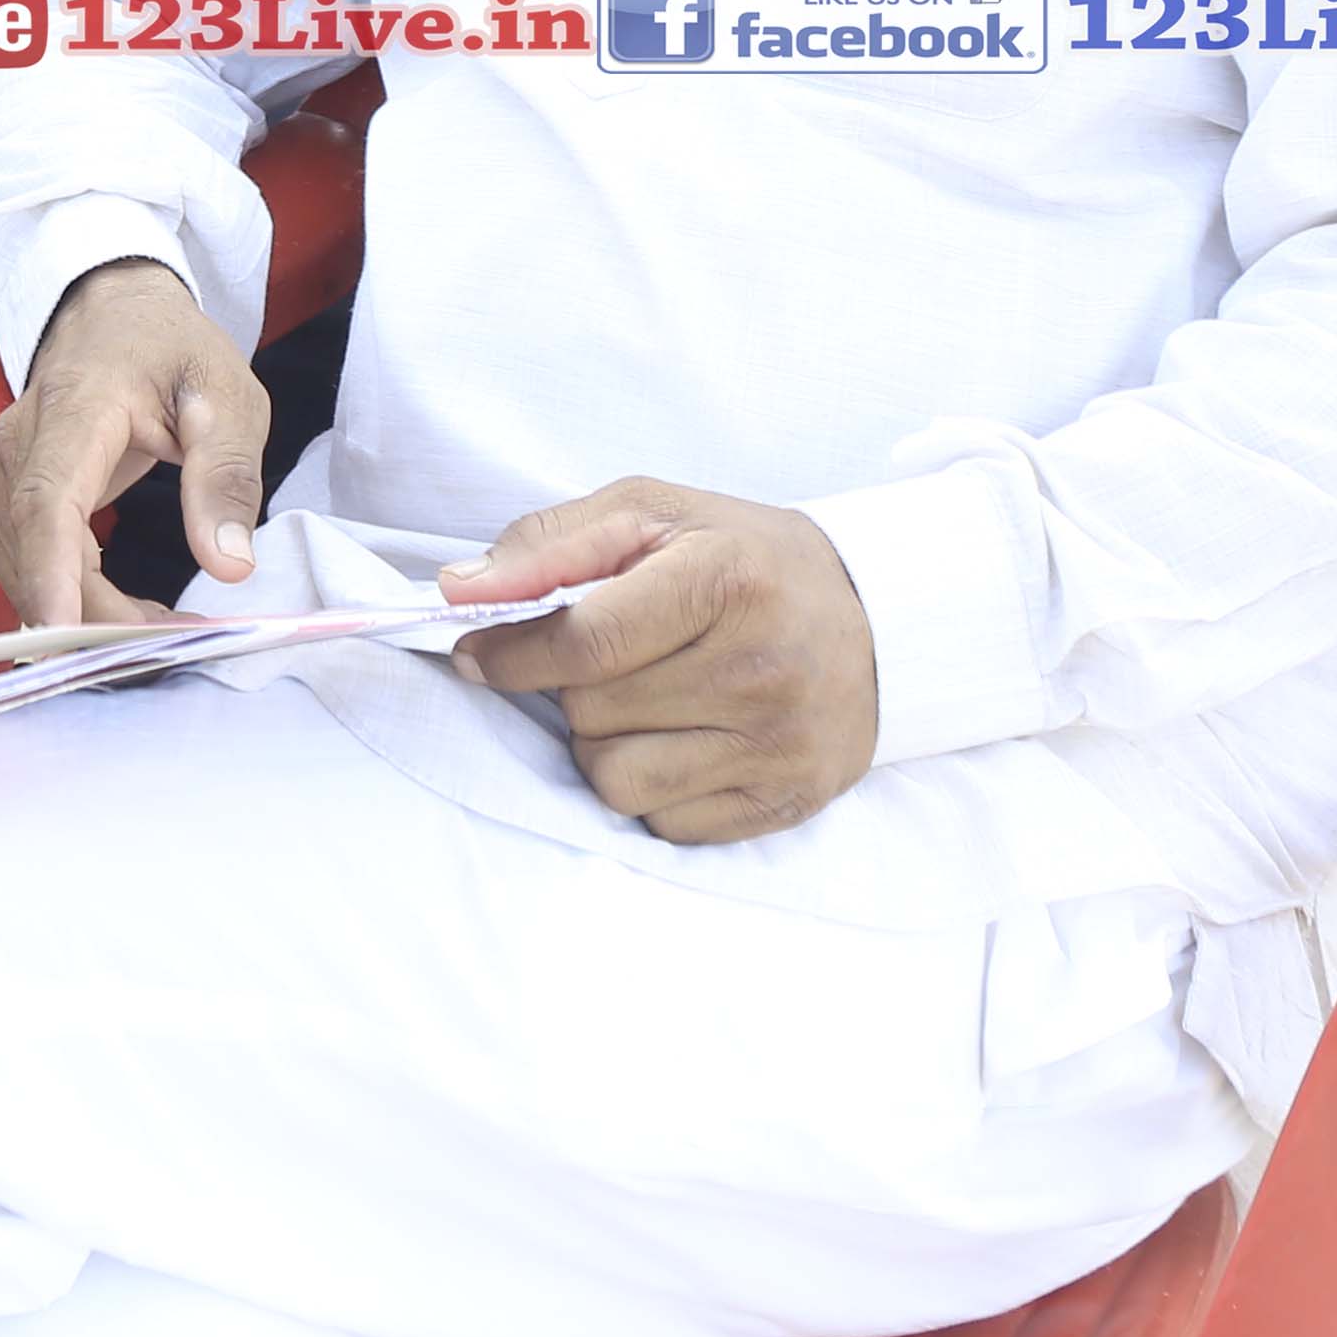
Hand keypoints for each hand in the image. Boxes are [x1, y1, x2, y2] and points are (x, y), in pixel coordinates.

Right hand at [0, 259, 266, 627]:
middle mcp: (18, 440)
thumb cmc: (172, 350)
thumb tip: (229, 566)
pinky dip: (70, 597)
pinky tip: (122, 610)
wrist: (115, 313)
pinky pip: (24, 561)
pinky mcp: (2, 494)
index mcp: (76, 407)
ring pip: (23, 564)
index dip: (51, 571)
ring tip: (161, 629)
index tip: (64, 635)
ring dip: (84, 613)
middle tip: (172, 644)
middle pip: (35, 546)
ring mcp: (0, 469)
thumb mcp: (226, 398)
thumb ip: (226, 478)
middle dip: (93, 614)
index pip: (48, 498)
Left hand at [441, 478, 882, 841]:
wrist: (878, 619)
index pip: (583, 643)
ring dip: (602, 744)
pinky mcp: (787, 801)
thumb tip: (458, 592)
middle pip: (591, 712)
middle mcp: (761, 668)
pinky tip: (682, 739)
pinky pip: (662, 823)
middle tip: (611, 659)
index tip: (479, 651)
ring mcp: (779, 744)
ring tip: (642, 702)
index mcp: (727, 579)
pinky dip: (649, 787)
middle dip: (572, 687)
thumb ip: (548, 544)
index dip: (510, 653)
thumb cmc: (745, 559)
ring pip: (616, 779)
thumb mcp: (653, 513)